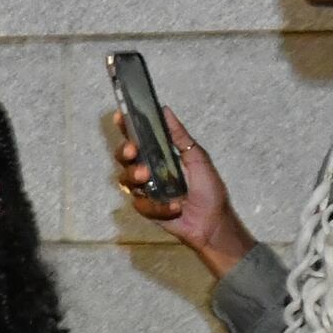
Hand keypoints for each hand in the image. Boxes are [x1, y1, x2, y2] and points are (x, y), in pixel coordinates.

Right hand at [110, 107, 253, 272]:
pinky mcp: (146, 209)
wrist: (212, 222)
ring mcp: (145, 190)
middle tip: (133, 151)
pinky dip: (157, 206)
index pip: (139, 138)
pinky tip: (174, 207)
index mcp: (160, 155)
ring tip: (146, 177)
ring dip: (134, 176)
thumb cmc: (209, 189)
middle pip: (124, 157)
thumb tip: (165, 110)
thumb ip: (180, 137)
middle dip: (124, 152)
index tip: (120, 116)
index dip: (126, 127)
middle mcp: (148, 170)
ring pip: (125, 179)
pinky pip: (139, 204)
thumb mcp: (197, 158)